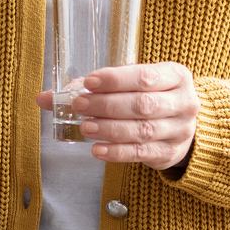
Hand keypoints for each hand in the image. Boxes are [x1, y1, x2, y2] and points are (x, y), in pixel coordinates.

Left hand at [37, 63, 197, 170]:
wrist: (183, 125)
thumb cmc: (152, 97)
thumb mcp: (133, 84)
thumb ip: (95, 87)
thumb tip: (46, 97)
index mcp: (176, 76)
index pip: (144, 76)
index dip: (115, 80)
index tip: (89, 83)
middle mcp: (183, 102)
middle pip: (142, 104)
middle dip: (107, 105)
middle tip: (79, 106)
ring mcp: (180, 130)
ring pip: (141, 130)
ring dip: (110, 129)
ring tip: (85, 128)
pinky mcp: (169, 153)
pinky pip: (141, 153)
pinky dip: (117, 152)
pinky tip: (97, 150)